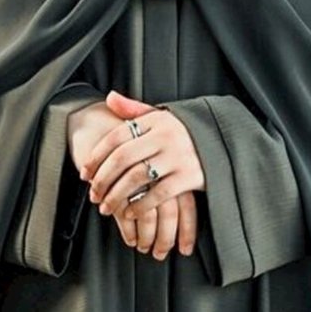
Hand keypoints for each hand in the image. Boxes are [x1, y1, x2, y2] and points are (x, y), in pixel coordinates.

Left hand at [71, 91, 204, 259]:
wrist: (226, 142)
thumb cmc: (186, 132)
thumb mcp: (163, 116)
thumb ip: (135, 109)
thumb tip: (108, 97)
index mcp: (156, 119)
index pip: (117, 136)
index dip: (97, 156)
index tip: (84, 173)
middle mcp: (166, 135)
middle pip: (123, 158)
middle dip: (103, 179)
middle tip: (92, 194)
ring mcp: (179, 156)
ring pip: (137, 178)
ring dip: (116, 195)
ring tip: (106, 207)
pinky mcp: (190, 176)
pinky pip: (158, 194)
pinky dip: (140, 206)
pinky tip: (129, 213)